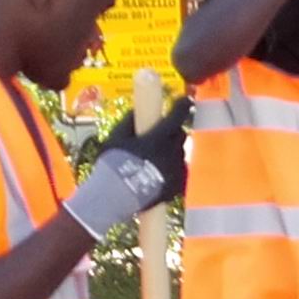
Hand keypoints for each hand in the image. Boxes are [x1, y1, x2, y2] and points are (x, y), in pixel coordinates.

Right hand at [63, 104, 188, 239]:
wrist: (115, 197)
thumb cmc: (112, 165)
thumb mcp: (115, 137)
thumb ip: (129, 121)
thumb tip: (137, 111)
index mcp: (158, 137)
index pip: (178, 115)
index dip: (183, 105)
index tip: (186, 100)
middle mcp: (172, 152)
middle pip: (180, 134)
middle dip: (172, 132)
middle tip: (159, 136)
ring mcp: (176, 170)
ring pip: (180, 154)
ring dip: (171, 152)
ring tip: (153, 161)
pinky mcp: (178, 186)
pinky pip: (180, 172)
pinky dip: (173, 170)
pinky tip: (159, 174)